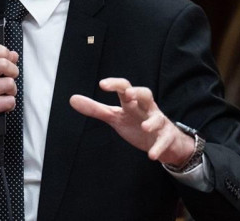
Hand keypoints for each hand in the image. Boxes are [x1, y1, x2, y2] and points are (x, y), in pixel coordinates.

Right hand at [0, 44, 18, 163]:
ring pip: (9, 84)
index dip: (2, 51)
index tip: (8, 59)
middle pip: (3, 64)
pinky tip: (1, 107)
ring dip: (12, 92)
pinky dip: (9, 106)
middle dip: (13, 72)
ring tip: (3, 97)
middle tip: (9, 81)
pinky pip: (9, 101)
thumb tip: (13, 55)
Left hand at [69, 78, 195, 165]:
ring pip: (158, 118)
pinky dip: (158, 148)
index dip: (115, 84)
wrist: (164, 142)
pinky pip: (164, 141)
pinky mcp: (167, 138)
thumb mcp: (116, 117)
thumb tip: (72, 99)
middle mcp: (147, 109)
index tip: (102, 84)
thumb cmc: (137, 124)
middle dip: (138, 93)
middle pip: (146, 94)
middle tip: (128, 94)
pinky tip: (151, 155)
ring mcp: (159, 123)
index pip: (125, 88)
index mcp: (133, 103)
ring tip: (144, 127)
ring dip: (152, 122)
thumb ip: (96, 109)